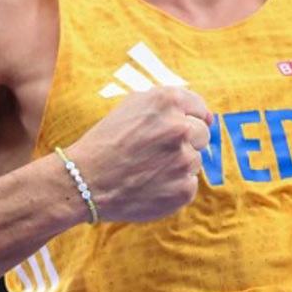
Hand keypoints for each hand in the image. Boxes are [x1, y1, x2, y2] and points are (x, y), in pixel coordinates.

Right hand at [65, 87, 211, 221]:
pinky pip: (189, 184)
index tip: (180, 127)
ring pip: (195, 160)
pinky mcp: (183, 189)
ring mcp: (184, 160)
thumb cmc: (106, 141)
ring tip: (148, 169)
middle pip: (202, 133)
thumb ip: (168, 105)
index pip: (198, 107)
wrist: (85, 180)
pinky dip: (174, 186)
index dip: (190, 118)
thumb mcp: (132, 106)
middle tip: (158, 151)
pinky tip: (150, 184)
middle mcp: (180, 127)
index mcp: (168, 101)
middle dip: (186, 141)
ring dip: (178, 165)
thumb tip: (206, 116)